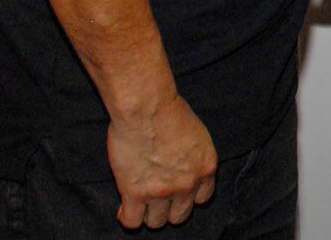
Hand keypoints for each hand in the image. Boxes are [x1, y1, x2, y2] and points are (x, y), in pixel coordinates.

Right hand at [106, 94, 217, 229]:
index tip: (177, 193)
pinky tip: (124, 207)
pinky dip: (127, 217)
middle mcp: (187, 184)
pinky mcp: (135, 193)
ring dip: (148, 214)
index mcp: (206, 167)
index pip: (202, 199)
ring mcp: (161, 191)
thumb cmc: (169, 111)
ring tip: (140, 202)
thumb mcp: (197, 135)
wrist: (147, 108)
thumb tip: (182, 166)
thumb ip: (192, 157)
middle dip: (168, 209)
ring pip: (156, 222)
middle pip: (179, 216)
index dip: (187, 196)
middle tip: (156, 198)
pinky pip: (132, 222)